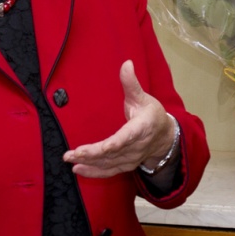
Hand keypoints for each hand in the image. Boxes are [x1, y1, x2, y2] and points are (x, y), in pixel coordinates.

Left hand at [63, 61, 176, 177]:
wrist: (164, 137)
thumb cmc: (152, 115)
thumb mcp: (143, 97)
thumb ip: (131, 83)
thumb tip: (126, 63)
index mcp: (141, 128)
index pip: (126, 138)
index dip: (112, 144)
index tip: (99, 147)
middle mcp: (136, 147)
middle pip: (112, 153)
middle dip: (92, 154)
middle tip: (71, 153)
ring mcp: (130, 158)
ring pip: (109, 164)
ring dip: (89, 163)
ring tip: (70, 159)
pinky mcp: (125, 165)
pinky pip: (109, 171)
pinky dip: (93, 172)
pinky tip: (78, 170)